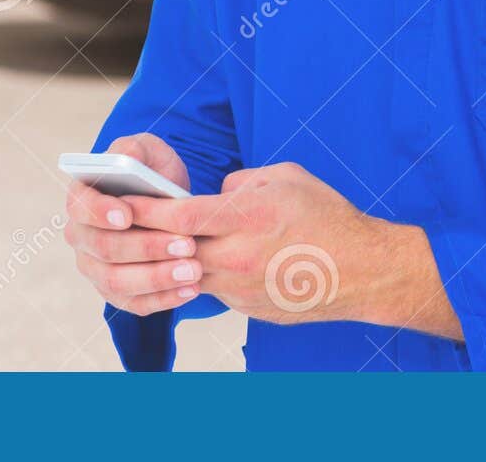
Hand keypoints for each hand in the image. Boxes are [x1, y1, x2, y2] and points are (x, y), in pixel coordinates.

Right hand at [63, 134, 201, 315]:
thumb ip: (134, 149)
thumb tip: (124, 156)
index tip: (128, 215)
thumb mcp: (148, 152)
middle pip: (105, 248)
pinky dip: (162, 300)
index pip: (80, 207)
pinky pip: (134, 304)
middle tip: (186, 243)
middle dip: (146, 248)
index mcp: (82, 197)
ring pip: (117, 282)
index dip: (100, 212)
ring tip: (193, 269)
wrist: (169, 204)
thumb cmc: (153, 174)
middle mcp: (81, 236)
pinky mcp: (115, 292)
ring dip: (157, 278)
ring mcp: (95, 267)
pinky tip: (189, 290)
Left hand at [128, 161, 395, 326]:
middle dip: (149, 237)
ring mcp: (241, 288)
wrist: (364, 271)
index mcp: (245, 217)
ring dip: (176, 260)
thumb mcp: (285, 177)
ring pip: (190, 273)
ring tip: (163, 244)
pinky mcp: (247, 308)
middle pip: (175, 249)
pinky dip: (207, 274)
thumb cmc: (327, 217)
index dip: (144, 209)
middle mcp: (237, 256)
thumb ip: (240, 183)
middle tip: (125, 224)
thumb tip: (215, 194)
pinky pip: (215, 289)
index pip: (177, 215)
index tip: (121, 201)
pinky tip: (210, 262)